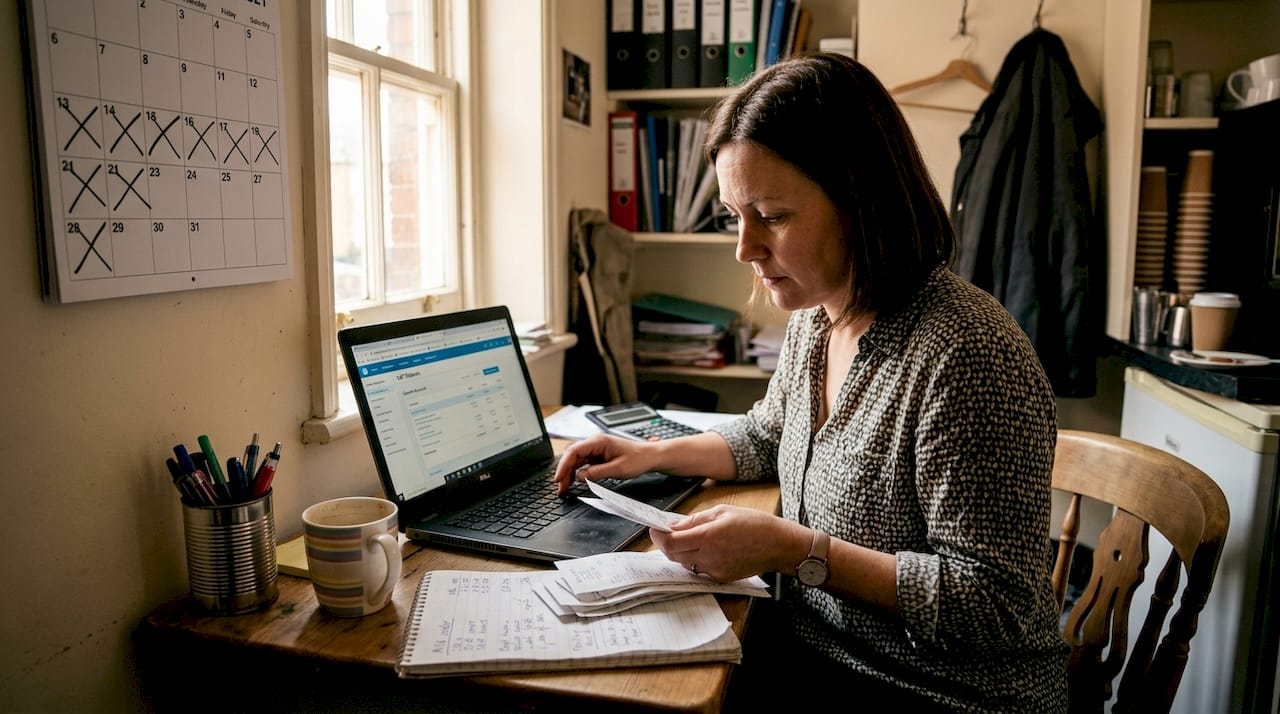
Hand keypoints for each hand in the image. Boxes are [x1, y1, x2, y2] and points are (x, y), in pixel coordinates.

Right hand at [552, 434, 659, 494]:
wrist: (650, 457)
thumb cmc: (638, 459)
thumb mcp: (618, 469)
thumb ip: (597, 472)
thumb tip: (580, 477)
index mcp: (599, 442)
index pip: (574, 451)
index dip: (563, 465)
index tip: (558, 477)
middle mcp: (595, 444)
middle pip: (572, 456)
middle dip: (564, 472)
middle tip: (560, 487)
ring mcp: (596, 450)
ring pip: (576, 461)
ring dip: (569, 474)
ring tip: (564, 488)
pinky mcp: (598, 457)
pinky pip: (583, 464)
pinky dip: (576, 473)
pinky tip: (574, 482)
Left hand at [650, 505, 807, 582]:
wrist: (778, 545)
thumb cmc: (754, 523)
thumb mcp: (723, 511)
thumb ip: (695, 520)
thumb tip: (674, 525)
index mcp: (709, 536)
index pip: (671, 542)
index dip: (658, 536)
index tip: (654, 529)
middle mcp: (710, 556)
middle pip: (673, 555)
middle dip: (665, 544)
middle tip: (666, 534)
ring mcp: (715, 570)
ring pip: (685, 563)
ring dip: (681, 552)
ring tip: (691, 540)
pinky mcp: (721, 578)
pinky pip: (700, 570)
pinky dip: (696, 560)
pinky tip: (707, 549)